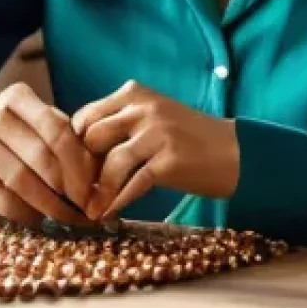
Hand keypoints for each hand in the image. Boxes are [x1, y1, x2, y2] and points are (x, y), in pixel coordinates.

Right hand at [0, 82, 98, 226]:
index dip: (79, 165)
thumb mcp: (38, 125)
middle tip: (86, 209)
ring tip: (67, 219)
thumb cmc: (14, 133)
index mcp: (18, 97)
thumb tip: (100, 178)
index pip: (58, 132)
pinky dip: (25, 215)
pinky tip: (39, 220)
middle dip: (69, 189)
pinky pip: (1, 199)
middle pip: (41, 157)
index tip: (93, 190)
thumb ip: (67, 140)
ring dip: (50, 206)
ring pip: (21, 181)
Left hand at [71, 80, 239, 220]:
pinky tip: (109, 214)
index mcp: (134, 93)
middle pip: (92, 138)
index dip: (74, 145)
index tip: (72, 168)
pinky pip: (133, 184)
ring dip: (97, 191)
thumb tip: (75, 153)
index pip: (86, 116)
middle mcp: (144, 108)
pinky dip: (117, 202)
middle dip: (81, 168)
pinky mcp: (170, 160)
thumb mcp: (150, 118)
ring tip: (91, 209)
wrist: (233, 152)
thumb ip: (118, 124)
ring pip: (110, 163)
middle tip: (76, 191)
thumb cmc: (185, 138)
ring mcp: (158, 132)